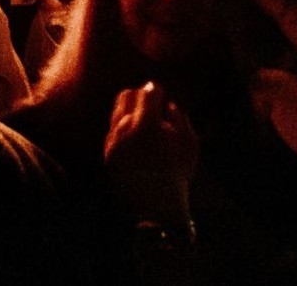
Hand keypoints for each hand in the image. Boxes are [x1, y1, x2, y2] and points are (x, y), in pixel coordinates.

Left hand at [103, 83, 197, 224]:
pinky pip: (113, 129)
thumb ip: (180, 118)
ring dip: (131, 110)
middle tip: (153, 106)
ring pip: (117, 111)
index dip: (157, 90)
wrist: (154, 207)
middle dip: (141, 96)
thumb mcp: (189, 144)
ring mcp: (113, 141)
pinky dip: (124, 127)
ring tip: (144, 121)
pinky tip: (136, 138)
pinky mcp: (107, 153)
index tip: (161, 93)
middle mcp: (125, 129)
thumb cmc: (176, 174)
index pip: (148, 91)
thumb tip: (169, 105)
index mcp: (147, 124)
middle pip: (127, 94)